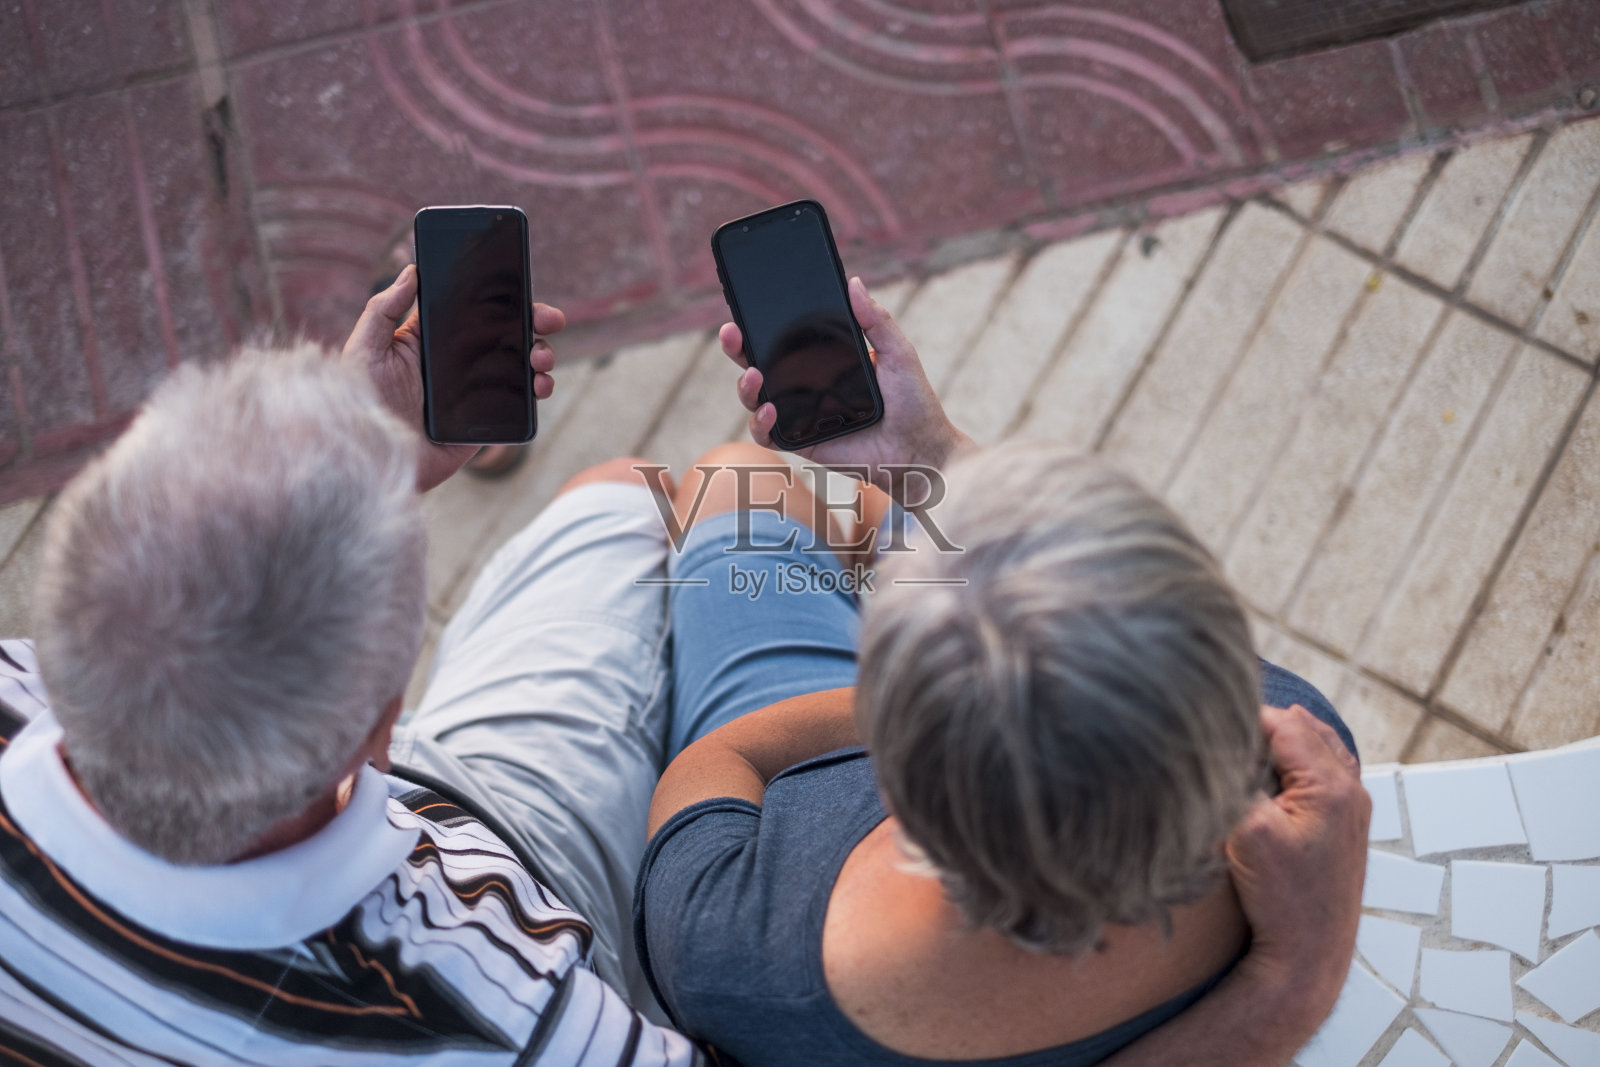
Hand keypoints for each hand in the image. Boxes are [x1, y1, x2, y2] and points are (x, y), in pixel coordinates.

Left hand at [340, 264, 564, 491]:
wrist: (372, 457)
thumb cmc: (358, 402)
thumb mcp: (365, 348)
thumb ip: (384, 308)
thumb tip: (411, 270)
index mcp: (433, 341)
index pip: (475, 312)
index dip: (503, 300)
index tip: (525, 291)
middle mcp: (458, 364)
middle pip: (507, 336)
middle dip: (535, 325)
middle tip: (551, 320)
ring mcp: (474, 393)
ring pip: (520, 367)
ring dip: (541, 357)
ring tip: (541, 360)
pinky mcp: (484, 422)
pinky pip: (518, 405)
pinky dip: (536, 393)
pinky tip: (539, 386)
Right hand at [723, 276, 971, 496]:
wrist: (919, 450)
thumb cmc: (912, 402)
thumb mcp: (897, 353)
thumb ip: (876, 320)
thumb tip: (853, 282)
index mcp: (824, 359)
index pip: (784, 338)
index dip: (760, 324)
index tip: (746, 306)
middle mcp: (806, 384)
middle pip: (758, 364)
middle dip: (738, 348)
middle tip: (732, 333)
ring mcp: (800, 414)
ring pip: (755, 399)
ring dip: (745, 386)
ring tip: (753, 375)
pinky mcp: (801, 442)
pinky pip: (768, 435)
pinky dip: (760, 424)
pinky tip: (769, 411)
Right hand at [1226, 704, 1369, 1027]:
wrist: (1309, 955)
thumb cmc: (1281, 899)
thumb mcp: (1246, 831)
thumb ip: (1236, 779)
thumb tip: (1218, 746)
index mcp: (1330, 786)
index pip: (1281, 724)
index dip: (1240, 718)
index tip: (1205, 720)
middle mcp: (1350, 791)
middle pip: (1301, 731)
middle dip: (1260, 726)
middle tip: (1218, 731)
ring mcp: (1353, 809)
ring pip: (1315, 749)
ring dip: (1279, 743)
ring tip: (1240, 746)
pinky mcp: (1345, 826)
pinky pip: (1322, 772)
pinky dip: (1295, 762)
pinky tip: (1269, 771)